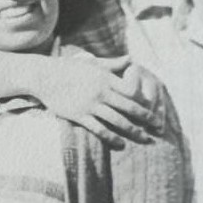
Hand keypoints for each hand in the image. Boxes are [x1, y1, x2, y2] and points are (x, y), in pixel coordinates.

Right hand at [40, 56, 162, 147]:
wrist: (44, 76)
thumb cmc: (68, 69)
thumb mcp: (91, 63)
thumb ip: (112, 64)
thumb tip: (130, 59)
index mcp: (106, 78)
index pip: (132, 91)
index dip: (145, 101)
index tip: (153, 108)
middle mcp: (101, 91)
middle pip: (130, 107)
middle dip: (146, 118)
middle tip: (158, 127)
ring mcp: (90, 104)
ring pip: (117, 120)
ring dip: (133, 131)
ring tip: (144, 139)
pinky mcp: (79, 115)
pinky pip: (99, 128)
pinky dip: (112, 137)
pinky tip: (120, 144)